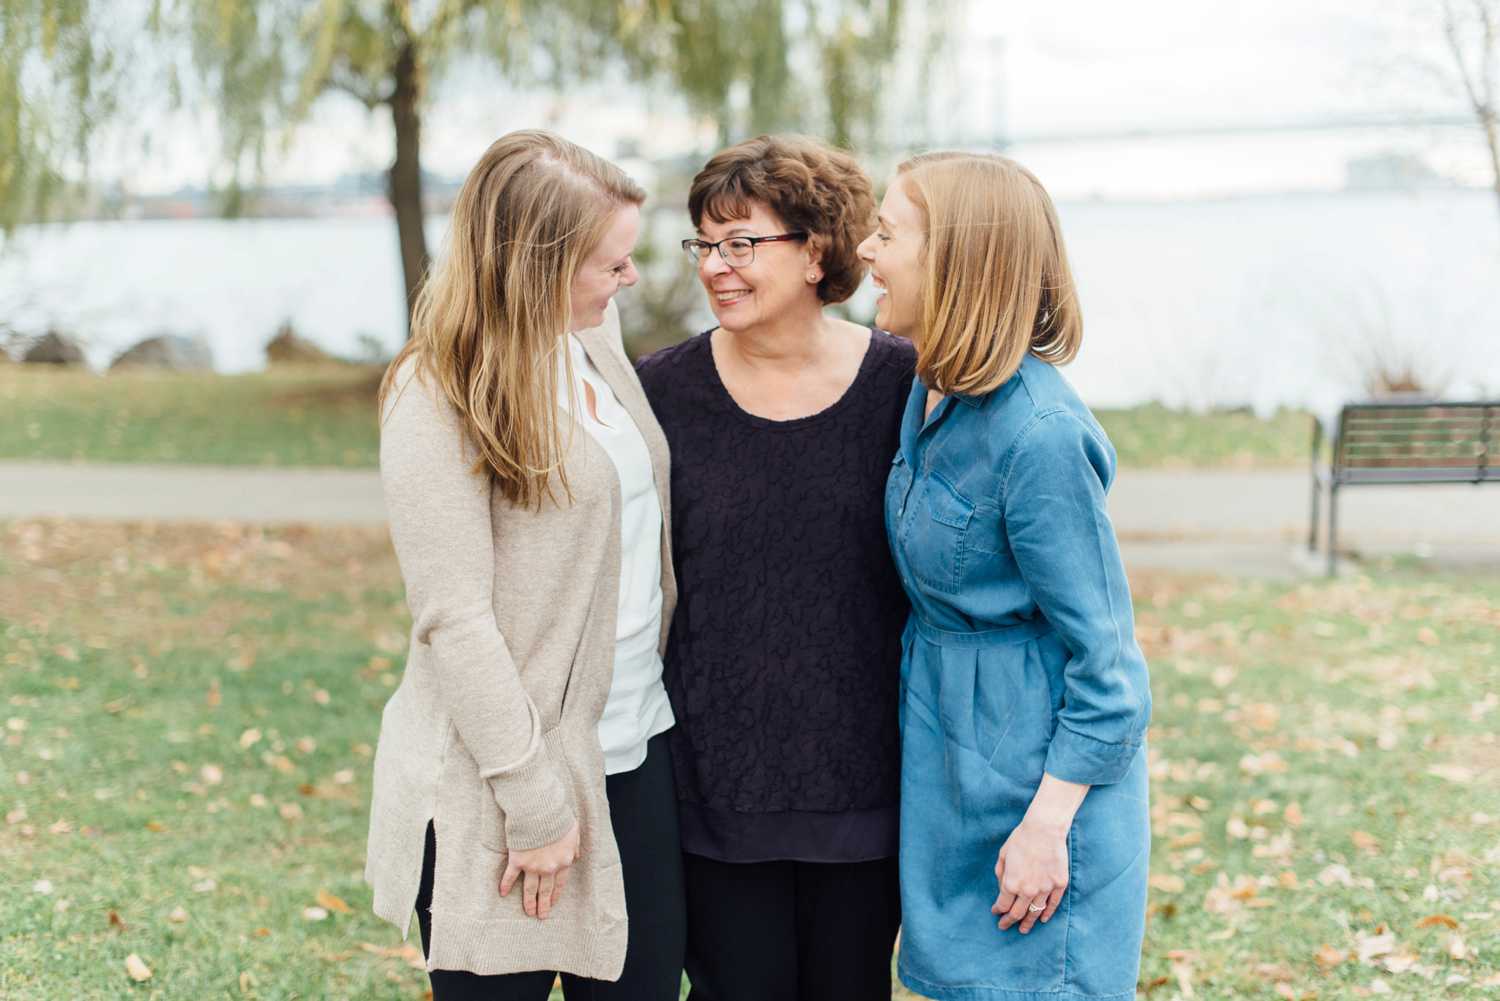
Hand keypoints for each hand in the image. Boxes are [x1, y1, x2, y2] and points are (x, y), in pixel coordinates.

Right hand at [500, 820, 579, 919]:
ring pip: (530, 889)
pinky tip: (502, 894)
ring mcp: (532, 866)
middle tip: (541, 916)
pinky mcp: (517, 861)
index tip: (553, 903)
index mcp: (563, 861)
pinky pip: (510, 876)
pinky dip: (505, 885)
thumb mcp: (574, 832)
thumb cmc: (558, 819)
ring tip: (528, 912)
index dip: (556, 894)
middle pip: (546, 890)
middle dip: (543, 904)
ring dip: (529, 902)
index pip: (560, 883)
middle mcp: (548, 868)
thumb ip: (575, 846)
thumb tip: (576, 857)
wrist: (540, 813)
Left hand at [991, 819, 1068, 933]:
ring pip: (1036, 912)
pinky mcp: (1059, 884)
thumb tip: (1001, 890)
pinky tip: (1042, 919)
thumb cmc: (1021, 839)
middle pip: (1018, 913)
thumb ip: (1001, 875)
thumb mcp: (1003, 856)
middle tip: (1005, 926)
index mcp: (1011, 883)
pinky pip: (1053, 904)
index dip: (998, 911)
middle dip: (1010, 922)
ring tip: (1024, 929)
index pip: (1003, 905)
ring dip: (1028, 923)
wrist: (1044, 829)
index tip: (996, 913)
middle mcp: (1028, 890)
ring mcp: (1045, 888)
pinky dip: (1047, 913)